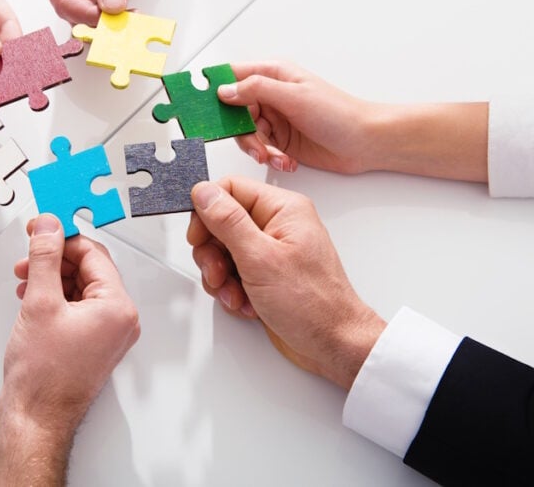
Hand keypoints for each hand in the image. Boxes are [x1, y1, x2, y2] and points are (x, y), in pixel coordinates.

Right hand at [0, 215, 139, 483]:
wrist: (34, 420)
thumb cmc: (43, 377)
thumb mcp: (39, 302)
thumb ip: (44, 257)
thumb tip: (49, 227)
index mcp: (118, 307)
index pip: (93, 254)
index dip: (63, 237)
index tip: (42, 227)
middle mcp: (120, 320)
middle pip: (89, 268)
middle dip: (55, 258)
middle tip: (29, 250)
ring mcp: (107, 333)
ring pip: (81, 286)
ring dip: (51, 276)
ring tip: (25, 277)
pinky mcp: (93, 342)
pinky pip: (78, 306)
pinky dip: (55, 296)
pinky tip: (32, 295)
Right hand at [187, 178, 384, 389]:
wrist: (334, 345)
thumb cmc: (314, 304)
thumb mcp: (260, 258)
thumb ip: (228, 222)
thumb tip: (204, 192)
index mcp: (283, 209)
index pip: (230, 189)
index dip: (207, 211)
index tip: (198, 237)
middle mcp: (277, 226)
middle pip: (221, 223)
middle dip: (213, 253)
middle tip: (219, 273)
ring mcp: (272, 251)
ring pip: (223, 251)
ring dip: (221, 277)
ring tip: (236, 294)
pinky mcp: (266, 274)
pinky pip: (233, 273)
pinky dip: (233, 291)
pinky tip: (246, 304)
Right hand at [218, 61, 384, 173]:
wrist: (366, 142)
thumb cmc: (339, 113)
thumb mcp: (294, 96)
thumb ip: (256, 90)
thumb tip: (225, 91)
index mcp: (273, 75)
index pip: (232, 76)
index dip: (214, 89)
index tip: (201, 106)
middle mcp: (270, 96)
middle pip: (234, 112)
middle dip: (241, 132)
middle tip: (255, 145)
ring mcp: (275, 119)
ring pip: (246, 135)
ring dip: (258, 149)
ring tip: (275, 157)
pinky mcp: (281, 141)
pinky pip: (261, 150)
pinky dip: (270, 158)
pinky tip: (286, 161)